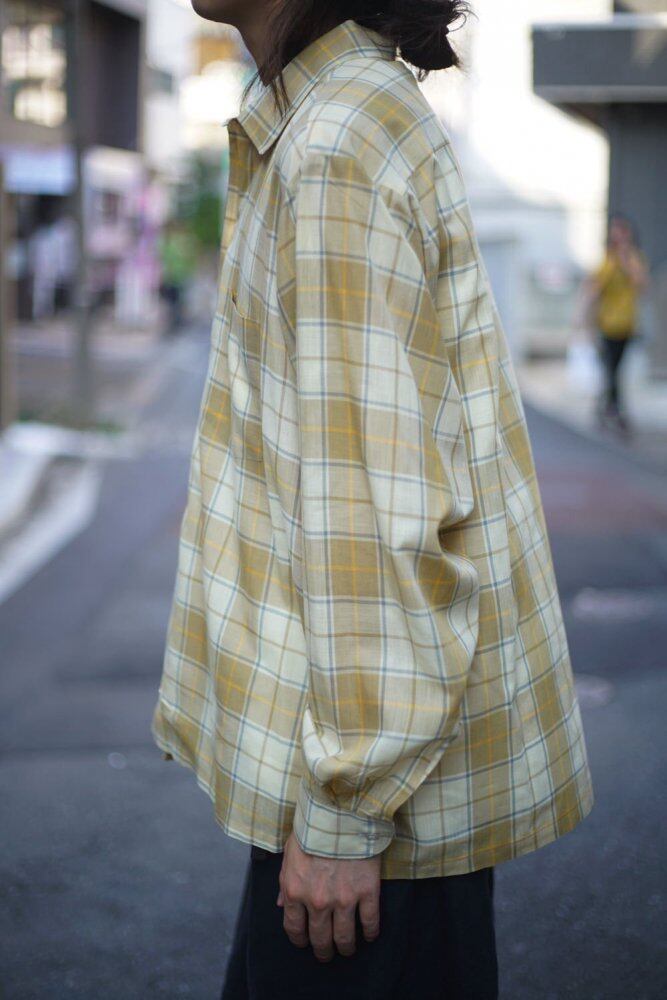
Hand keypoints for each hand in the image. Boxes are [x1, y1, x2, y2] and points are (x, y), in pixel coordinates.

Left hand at [276, 831, 381, 961]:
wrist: (340, 810)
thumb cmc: (312, 827)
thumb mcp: (290, 852)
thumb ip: (285, 881)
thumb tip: (282, 905)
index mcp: (295, 890)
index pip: (294, 928)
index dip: (299, 940)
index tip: (305, 943)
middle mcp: (318, 901)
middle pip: (320, 939)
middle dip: (323, 951)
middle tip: (327, 953)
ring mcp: (344, 899)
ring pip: (345, 937)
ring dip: (346, 947)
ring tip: (348, 949)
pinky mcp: (367, 891)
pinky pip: (370, 921)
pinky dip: (370, 932)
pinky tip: (370, 935)